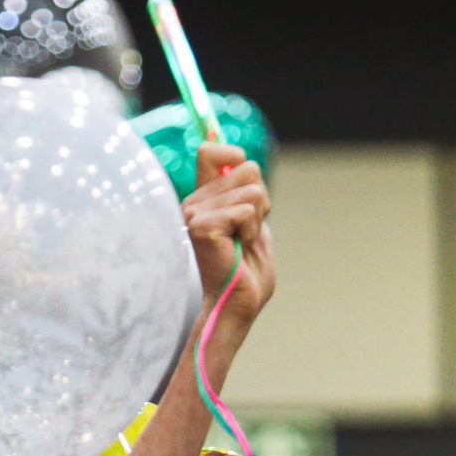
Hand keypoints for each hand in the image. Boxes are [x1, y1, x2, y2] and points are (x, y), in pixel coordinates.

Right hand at [184, 143, 275, 325]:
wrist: (239, 304)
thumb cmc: (247, 271)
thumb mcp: (253, 222)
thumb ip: (247, 194)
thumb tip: (245, 160)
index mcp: (203, 199)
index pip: (210, 150)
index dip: (236, 157)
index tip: (246, 190)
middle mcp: (193, 202)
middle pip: (247, 167)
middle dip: (261, 200)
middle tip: (247, 231)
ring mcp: (195, 213)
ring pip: (253, 190)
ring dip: (258, 220)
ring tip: (242, 242)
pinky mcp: (202, 226)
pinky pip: (247, 211)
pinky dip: (252, 231)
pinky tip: (239, 248)